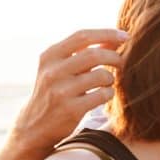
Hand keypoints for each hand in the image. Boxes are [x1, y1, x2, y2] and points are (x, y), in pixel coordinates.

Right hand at [12, 28, 125, 151]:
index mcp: (50, 56)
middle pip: (94, 55)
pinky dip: (108, 93)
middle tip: (121, 62)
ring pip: (101, 75)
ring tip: (107, 83)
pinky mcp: (71, 109)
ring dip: (111, 78)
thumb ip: (83, 53)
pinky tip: (103, 96)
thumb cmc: (54, 91)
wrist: (33, 126)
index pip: (82, 36)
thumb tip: (114, 39)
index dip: (107, 33)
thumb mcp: (59, 69)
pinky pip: (102, 95)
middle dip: (114, 57)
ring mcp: (61, 91)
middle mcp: (53, 71)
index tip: (125, 36)